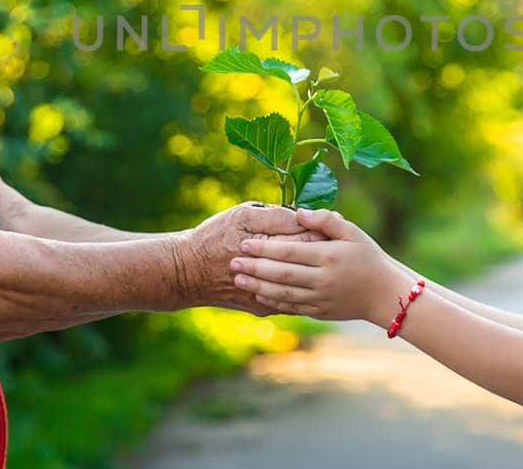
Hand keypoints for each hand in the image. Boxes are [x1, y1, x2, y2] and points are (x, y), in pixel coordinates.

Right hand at [176, 202, 322, 315]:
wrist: (187, 273)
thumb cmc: (214, 237)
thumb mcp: (241, 214)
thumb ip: (274, 215)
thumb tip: (302, 217)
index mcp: (269, 246)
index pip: (308, 237)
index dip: (323, 230)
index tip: (333, 224)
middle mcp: (270, 275)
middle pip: (310, 263)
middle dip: (324, 252)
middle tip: (335, 243)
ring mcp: (268, 295)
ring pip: (304, 285)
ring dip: (314, 273)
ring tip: (322, 263)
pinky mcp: (263, 308)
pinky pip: (292, 300)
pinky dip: (301, 290)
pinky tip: (308, 281)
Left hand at [229, 208, 417, 326]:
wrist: (386, 294)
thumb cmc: (369, 257)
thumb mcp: (352, 232)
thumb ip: (326, 220)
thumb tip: (298, 212)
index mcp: (329, 256)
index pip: (290, 252)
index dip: (265, 249)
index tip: (245, 244)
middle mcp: (323, 279)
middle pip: (282, 274)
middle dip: (255, 268)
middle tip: (232, 262)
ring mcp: (321, 298)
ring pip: (283, 293)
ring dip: (258, 287)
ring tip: (238, 280)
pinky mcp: (320, 312)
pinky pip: (292, 307)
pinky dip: (273, 302)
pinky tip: (258, 295)